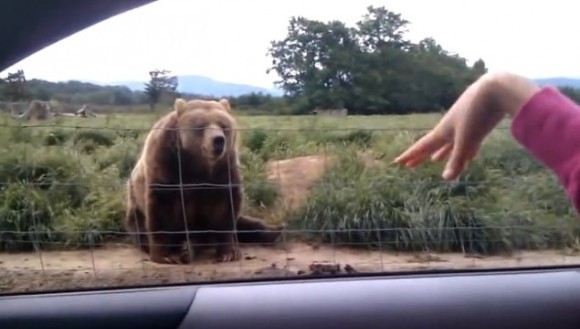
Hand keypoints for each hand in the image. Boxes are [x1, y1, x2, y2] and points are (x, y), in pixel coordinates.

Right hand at [393, 72, 539, 179]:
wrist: (497, 89)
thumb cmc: (477, 114)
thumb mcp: (467, 139)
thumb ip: (457, 159)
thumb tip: (446, 179)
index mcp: (443, 131)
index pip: (422, 146)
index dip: (410, 155)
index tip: (398, 162)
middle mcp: (450, 127)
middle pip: (433, 145)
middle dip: (422, 155)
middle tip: (410, 164)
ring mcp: (464, 124)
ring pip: (450, 142)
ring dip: (443, 151)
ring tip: (435, 159)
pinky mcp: (479, 122)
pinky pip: (467, 139)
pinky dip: (465, 148)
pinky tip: (470, 154)